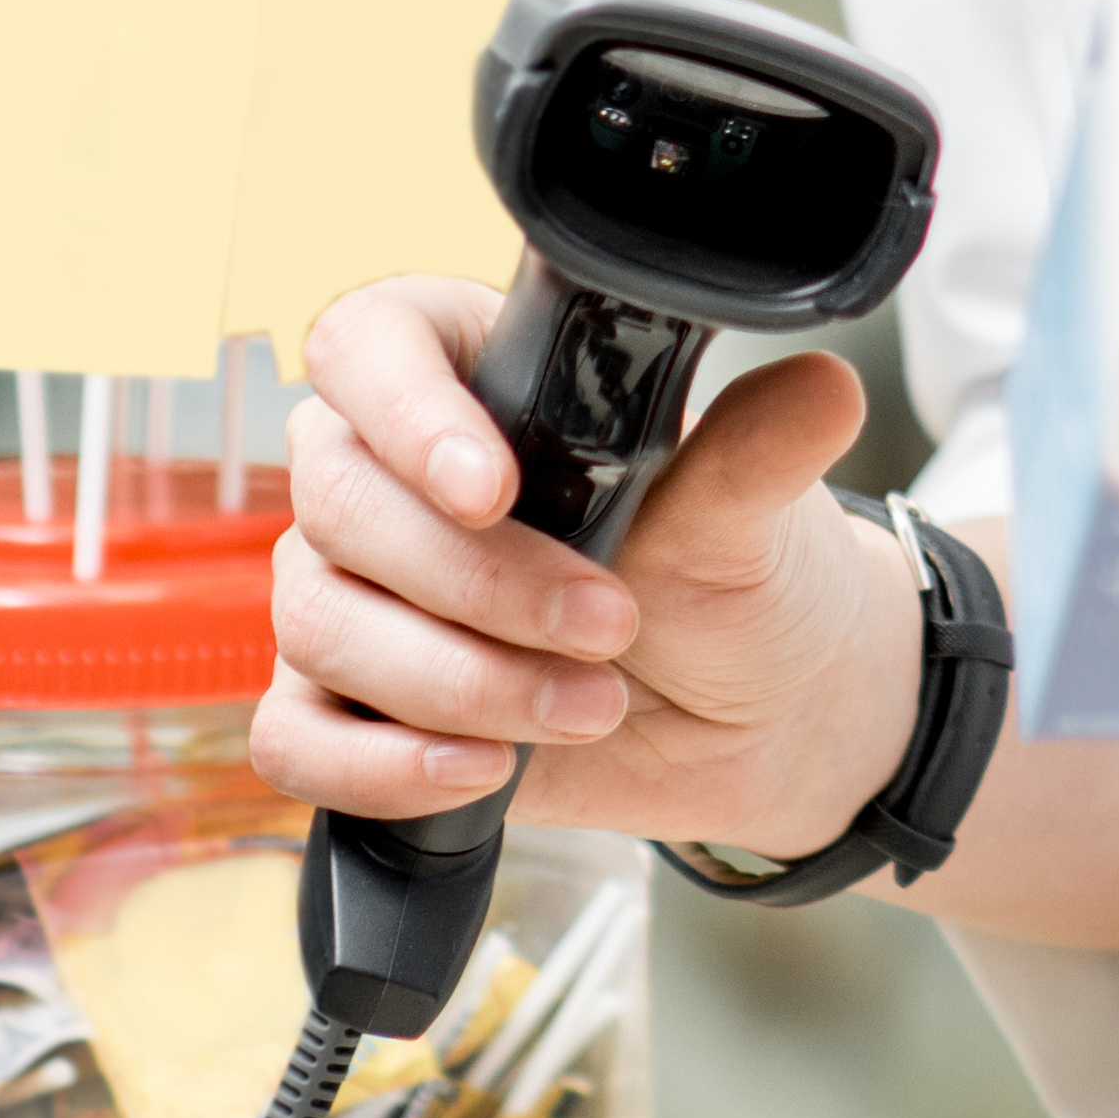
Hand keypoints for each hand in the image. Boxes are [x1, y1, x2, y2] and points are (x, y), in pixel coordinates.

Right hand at [253, 274, 900, 852]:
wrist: (762, 714)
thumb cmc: (738, 577)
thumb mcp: (750, 517)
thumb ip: (758, 454)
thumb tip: (824, 390)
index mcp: (472, 373)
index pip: (369, 347)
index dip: (406, 415)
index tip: (492, 492)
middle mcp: (392, 474)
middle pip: (340, 503)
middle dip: (477, 583)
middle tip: (610, 624)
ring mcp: (361, 593)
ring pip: (320, 623)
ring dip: (456, 680)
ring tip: (591, 702)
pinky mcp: (355, 706)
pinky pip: (293, 738)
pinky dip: (378, 765)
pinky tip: (481, 770)